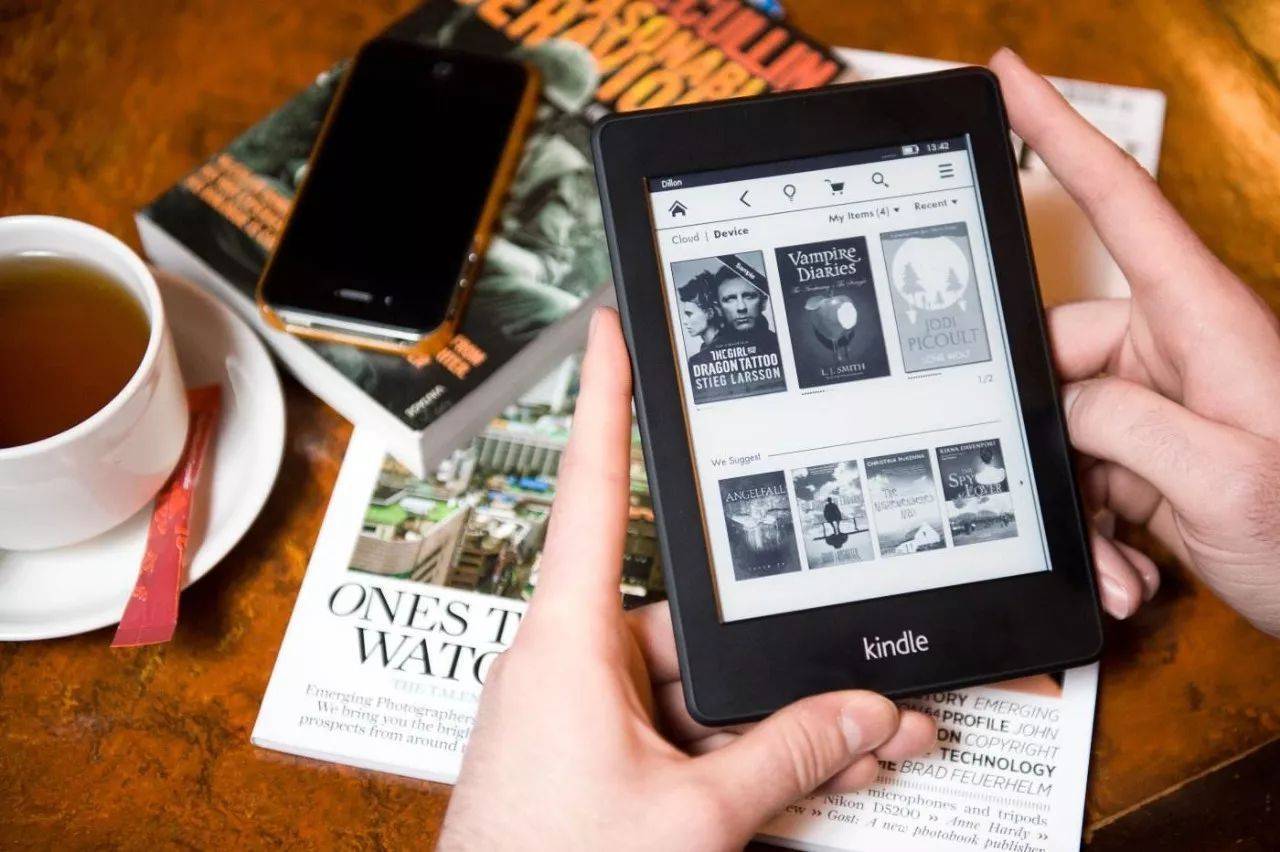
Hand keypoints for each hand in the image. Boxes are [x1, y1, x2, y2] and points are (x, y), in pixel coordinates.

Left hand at [439, 309, 935, 850]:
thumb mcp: (692, 816)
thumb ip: (787, 757)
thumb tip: (863, 715)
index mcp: (567, 642)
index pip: (592, 489)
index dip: (604, 400)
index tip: (609, 329)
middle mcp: (568, 664)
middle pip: (695, 627)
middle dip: (780, 660)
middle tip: (863, 690)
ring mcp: (579, 714)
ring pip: (698, 690)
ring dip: (772, 722)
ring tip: (854, 750)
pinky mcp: (590, 757)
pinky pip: (676, 732)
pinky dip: (735, 752)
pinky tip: (799, 776)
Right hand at [992, 49, 1279, 634]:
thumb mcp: (1223, 482)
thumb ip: (1125, 425)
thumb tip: (1058, 399)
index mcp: (1200, 320)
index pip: (1121, 202)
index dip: (1059, 133)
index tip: (1011, 77)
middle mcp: (1175, 349)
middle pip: (1057, 346)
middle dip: (1044, 432)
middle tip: (1054, 495)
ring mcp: (1164, 401)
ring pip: (1067, 424)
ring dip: (1078, 501)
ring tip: (1119, 560)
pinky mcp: (1157, 451)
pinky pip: (1092, 470)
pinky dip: (1098, 527)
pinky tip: (1130, 570)